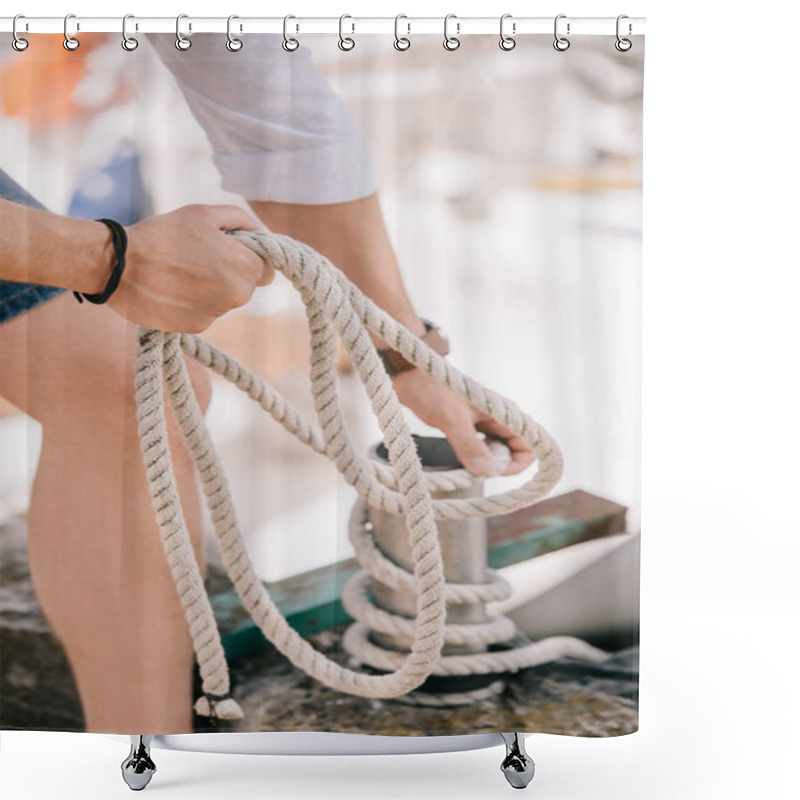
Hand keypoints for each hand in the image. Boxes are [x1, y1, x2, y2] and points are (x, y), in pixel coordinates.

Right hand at [106, 205, 272, 331]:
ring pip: (224, 299)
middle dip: (231, 272)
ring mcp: (216, 314)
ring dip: (211, 287)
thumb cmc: (164, 235)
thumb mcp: (204, 214)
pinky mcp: (196, 327)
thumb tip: (260, 232)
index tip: (232, 249)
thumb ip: (240, 220)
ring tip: (180, 269)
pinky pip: (205, 311)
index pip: (267, 270)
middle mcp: (237, 296)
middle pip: (246, 285)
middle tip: (200, 255)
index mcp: (245, 267)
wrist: (120, 266)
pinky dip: (193, 302)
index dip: (251, 257)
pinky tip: (172, 287)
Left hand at [390, 367, 535, 476]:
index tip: (491, 468)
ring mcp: (487, 424)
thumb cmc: (431, 392)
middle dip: (498, 465)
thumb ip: (468, 444)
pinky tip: (458, 457)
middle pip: (515, 453)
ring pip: (499, 453)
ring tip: (463, 460)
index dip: (515, 463)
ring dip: (484, 463)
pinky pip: (483, 450)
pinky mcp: (473, 428)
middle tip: (472, 464)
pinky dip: (474, 458)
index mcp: (505, 413)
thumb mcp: (450, 419)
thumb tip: (487, 471)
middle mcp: (501, 419)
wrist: (409, 377)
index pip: (531, 446)